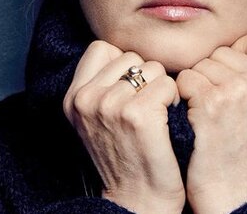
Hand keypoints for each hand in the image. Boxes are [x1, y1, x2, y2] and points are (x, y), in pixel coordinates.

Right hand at [62, 40, 184, 213]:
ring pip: (153, 69)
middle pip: (131, 57)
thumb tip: (126, 52)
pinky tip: (166, 121)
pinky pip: (168, 84)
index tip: (130, 90)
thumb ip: (101, 83)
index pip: (102, 48)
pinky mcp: (138, 115)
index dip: (123, 65)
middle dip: (145, 77)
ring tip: (156, 115)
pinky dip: (174, 100)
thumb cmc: (125, 156)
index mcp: (73, 98)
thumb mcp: (96, 119)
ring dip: (162, 89)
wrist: (137, 200)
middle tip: (145, 107)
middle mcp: (87, 99)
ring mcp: (110, 105)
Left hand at [176, 30, 246, 213]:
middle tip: (217, 105)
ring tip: (207, 114)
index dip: (237, 54)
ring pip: (201, 64)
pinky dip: (182, 96)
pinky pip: (185, 79)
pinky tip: (193, 118)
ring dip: (196, 85)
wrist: (237, 195)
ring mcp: (239, 90)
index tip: (231, 78)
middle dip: (213, 73)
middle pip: (223, 50)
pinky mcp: (212, 103)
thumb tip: (240, 48)